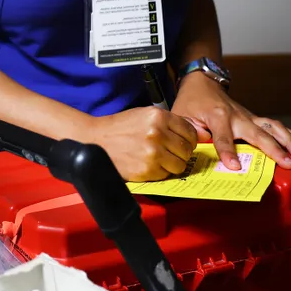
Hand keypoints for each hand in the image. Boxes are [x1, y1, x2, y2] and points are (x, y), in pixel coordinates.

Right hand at [83, 106, 199, 181]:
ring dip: (171, 164)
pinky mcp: (147, 169)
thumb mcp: (144, 115)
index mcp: (158, 116)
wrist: (94, 139)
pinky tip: (147, 164)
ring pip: (180, 165)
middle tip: (168, 153)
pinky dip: (159, 172)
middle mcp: (158, 133)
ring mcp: (153, 153)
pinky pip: (166, 175)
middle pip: (187, 150)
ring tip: (158, 160)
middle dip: (180, 153)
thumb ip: (168, 123)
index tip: (180, 143)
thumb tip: (196, 136)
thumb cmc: (119, 127)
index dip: (187, 140)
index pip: (190, 132)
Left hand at [172, 74, 290, 170]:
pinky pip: (277, 127)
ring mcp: (249, 117)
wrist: (202, 82)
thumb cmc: (191, 101)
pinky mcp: (256, 119)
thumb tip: (201, 144)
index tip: (235, 167)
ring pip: (274, 128)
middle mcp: (237, 116)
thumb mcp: (181, 115)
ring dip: (290, 142)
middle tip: (289, 164)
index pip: (222, 137)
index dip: (228, 152)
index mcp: (216, 115)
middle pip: (258, 133)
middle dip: (274, 149)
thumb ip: (189, 131)